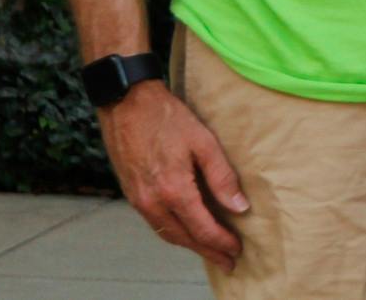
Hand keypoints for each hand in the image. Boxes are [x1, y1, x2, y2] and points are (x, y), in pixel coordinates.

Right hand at [99, 83, 248, 271]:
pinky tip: (184, 230)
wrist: (126, 103)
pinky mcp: (131, 193)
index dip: (221, 242)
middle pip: (183, 238)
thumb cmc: (166, 117)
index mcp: (173, 191)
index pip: (202, 229)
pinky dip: (173, 231)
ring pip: (167, 233)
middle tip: (228, 261)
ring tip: (209, 250)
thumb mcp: (203, 142)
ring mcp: (138, 200)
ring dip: (189, 245)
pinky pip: (155, 222)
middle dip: (207, 251)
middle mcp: (152, 202)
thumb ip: (222, 177)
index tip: (237, 250)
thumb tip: (239, 207)